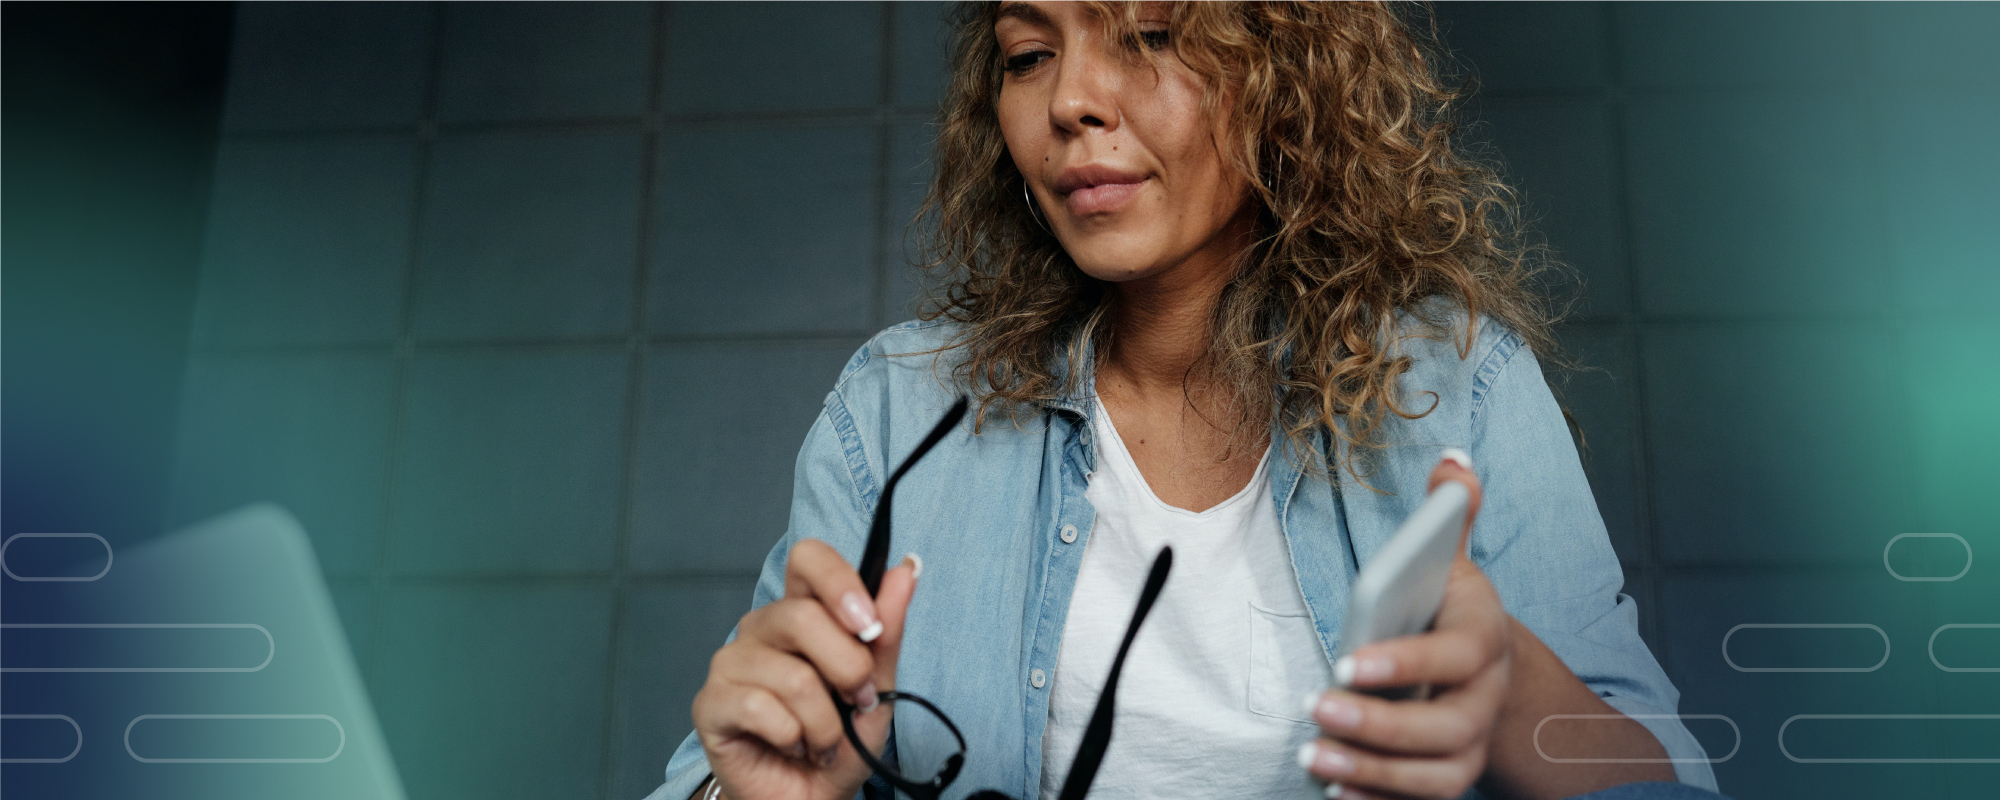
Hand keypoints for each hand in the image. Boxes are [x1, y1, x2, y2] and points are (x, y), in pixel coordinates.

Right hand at [691, 539, 920, 799]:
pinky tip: (792, 746)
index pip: (809, 559)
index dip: (840, 583)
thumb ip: (888, 629)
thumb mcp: (878, 687)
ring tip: (823, 739)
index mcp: (801, 612)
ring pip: (792, 675)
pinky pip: (762, 708)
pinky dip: (794, 737)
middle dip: (848, 669)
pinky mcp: (711, 703)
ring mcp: (731, 663)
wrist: (810, 798)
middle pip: (802, 617)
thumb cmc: (840, 741)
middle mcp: (761, 628)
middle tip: (857, 702)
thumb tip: (907, 569)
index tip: (870, 625)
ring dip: (825, 722)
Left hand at [1302, 454, 1515, 798]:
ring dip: (1374, 773)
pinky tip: (1335, 796)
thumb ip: (1448, 517)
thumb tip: (1452, 460)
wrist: (1486, 672)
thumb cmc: (1452, 611)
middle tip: (1319, 710)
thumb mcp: (1453, 562)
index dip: (1407, 661)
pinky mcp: (1446, 777)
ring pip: (1436, 775)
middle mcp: (1484, 700)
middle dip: (1381, 726)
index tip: (1349, 661)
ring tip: (1315, 758)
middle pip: (1446, 728)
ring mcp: (1469, 746)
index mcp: (1485, 639)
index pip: (1455, 654)